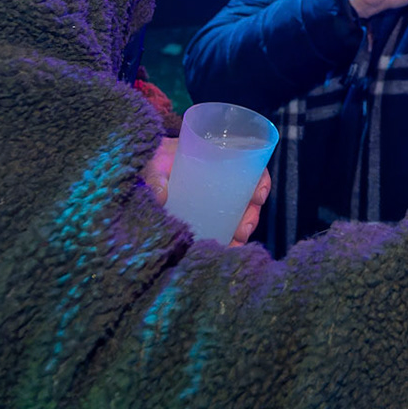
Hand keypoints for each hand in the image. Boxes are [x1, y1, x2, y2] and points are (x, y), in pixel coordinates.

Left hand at [142, 136, 273, 243]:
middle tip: (243, 230)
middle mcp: (225, 181)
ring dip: (243, 230)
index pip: (252, 169)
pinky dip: (230, 239)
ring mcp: (217, 201)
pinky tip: (227, 248)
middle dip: (252, 216)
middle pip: (249, 198)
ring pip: (241, 215)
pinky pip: (226, 228)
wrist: (145, 170)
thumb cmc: (157, 161)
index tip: (258, 197)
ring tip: (235, 243)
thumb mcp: (156, 163)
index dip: (261, 183)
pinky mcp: (207, 218)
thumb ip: (156, 178)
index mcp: (221, 160)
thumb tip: (161, 197)